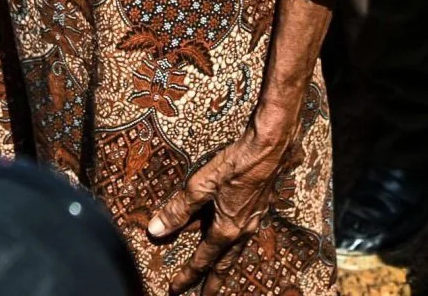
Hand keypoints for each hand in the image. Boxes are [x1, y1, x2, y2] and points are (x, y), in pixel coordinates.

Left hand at [146, 113, 299, 290]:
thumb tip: (156, 229)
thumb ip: (178, 209)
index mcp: (226, 229)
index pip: (202, 260)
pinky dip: (235, 243)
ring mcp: (254, 219)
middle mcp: (242, 229)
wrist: (271, 146)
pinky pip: (244, 233)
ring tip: (220, 272)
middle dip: (214, 283)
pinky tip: (233, 235)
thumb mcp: (201, 185)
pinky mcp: (260, 206)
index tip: (174, 288)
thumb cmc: (237, 163)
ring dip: (226, 264)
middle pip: (225, 264)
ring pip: (236, 250)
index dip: (187, 275)